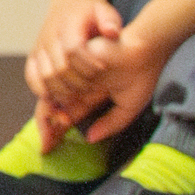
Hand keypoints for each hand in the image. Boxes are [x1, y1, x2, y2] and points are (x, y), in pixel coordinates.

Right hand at [25, 0, 119, 109]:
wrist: (68, 7)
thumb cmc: (90, 14)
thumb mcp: (104, 11)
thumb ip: (110, 20)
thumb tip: (111, 32)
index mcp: (67, 24)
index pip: (73, 48)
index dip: (88, 62)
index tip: (103, 69)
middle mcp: (48, 37)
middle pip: (59, 67)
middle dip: (78, 81)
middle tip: (93, 89)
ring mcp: (38, 48)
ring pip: (45, 76)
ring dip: (62, 90)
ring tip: (79, 97)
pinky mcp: (33, 57)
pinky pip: (31, 77)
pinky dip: (42, 90)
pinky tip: (57, 98)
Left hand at [57, 25, 169, 144]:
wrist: (146, 48)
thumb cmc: (141, 76)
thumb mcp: (128, 107)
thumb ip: (111, 124)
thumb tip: (90, 140)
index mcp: (88, 95)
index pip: (66, 113)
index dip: (57, 128)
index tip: (49, 146)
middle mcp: (77, 82)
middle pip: (51, 103)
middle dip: (48, 120)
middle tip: (53, 131)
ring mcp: (74, 68)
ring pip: (54, 87)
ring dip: (70, 91)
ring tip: (92, 82)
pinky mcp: (73, 54)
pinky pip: (62, 69)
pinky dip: (77, 73)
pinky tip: (95, 69)